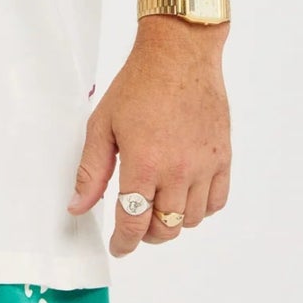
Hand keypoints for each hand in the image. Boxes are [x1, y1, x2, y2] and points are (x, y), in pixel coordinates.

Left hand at [67, 24, 231, 256]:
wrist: (180, 56)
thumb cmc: (139, 84)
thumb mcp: (102, 125)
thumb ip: (91, 171)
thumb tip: (78, 206)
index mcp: (145, 163)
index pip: (134, 222)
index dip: (124, 242)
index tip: (119, 247)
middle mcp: (178, 170)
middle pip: (165, 228)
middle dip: (145, 235)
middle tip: (134, 225)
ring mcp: (205, 165)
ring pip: (192, 220)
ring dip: (173, 222)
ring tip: (157, 206)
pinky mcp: (223, 158)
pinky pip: (217, 201)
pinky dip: (201, 208)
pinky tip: (185, 196)